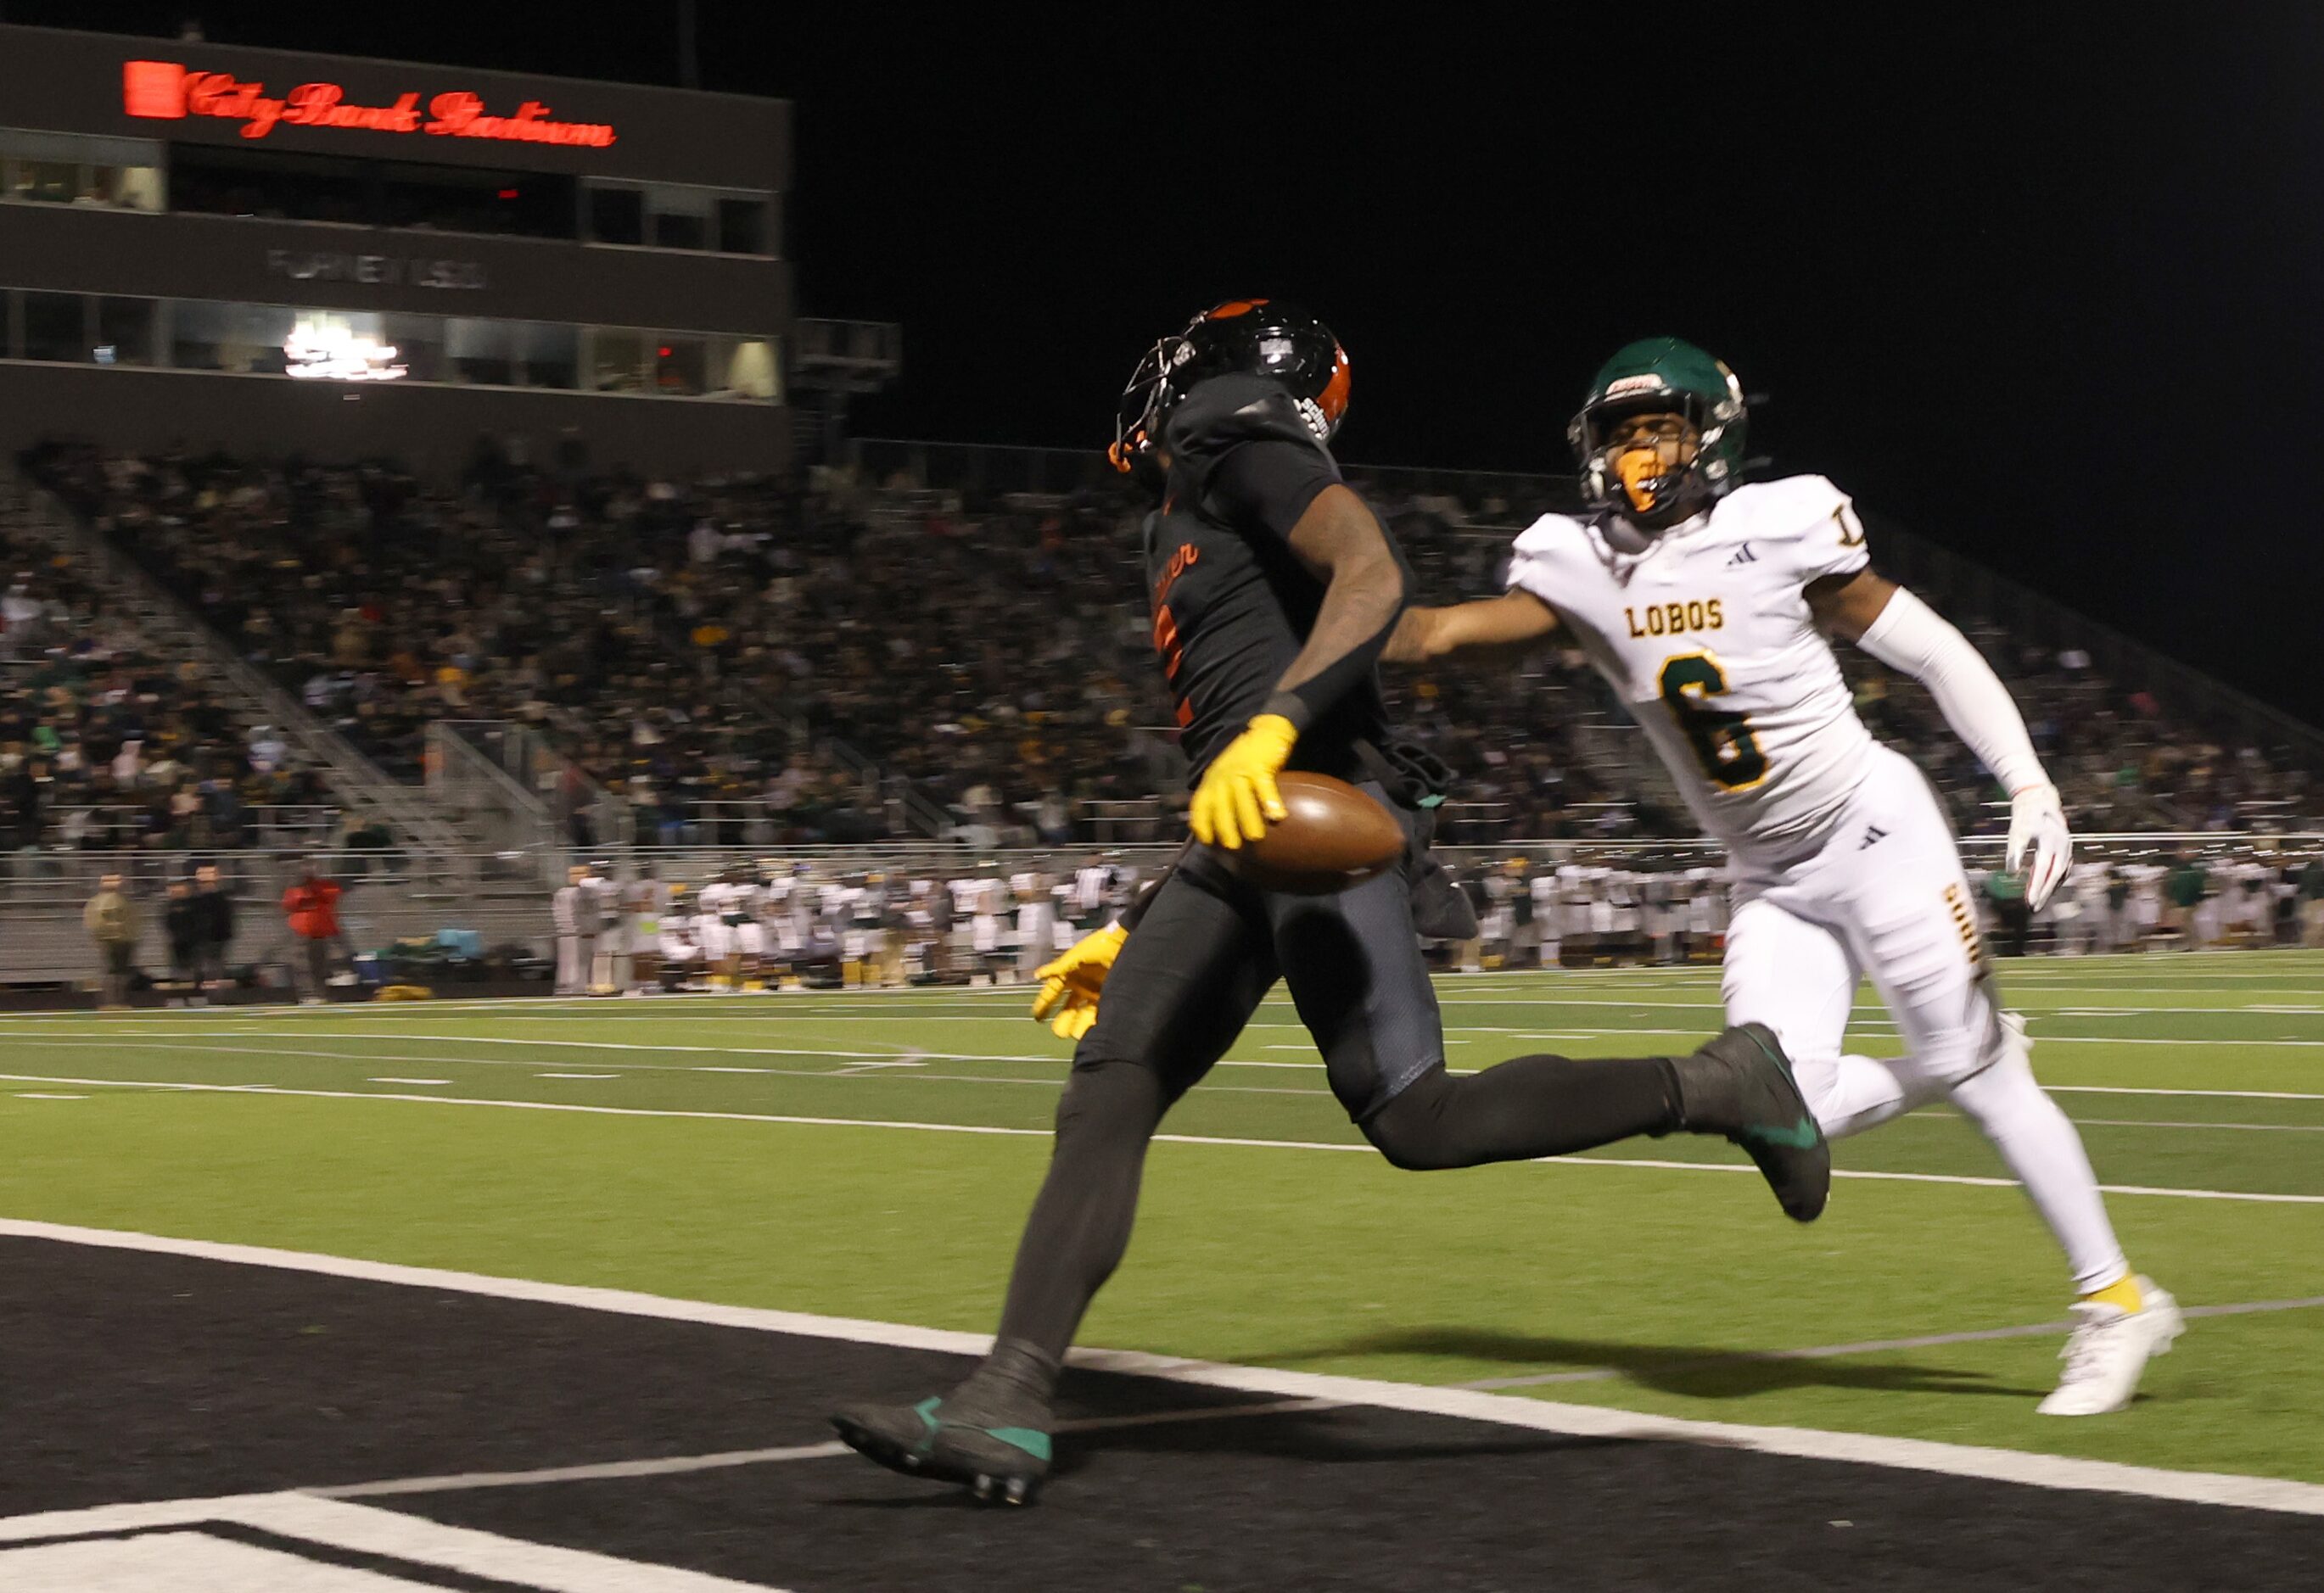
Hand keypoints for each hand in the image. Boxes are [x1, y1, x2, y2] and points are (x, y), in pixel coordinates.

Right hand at [1030, 922, 1126, 1039]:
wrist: (1124, 943)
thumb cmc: (1099, 946)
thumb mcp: (1075, 956)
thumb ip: (1057, 968)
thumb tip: (1036, 975)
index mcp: (1068, 974)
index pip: (1052, 992)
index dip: (1043, 1003)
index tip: (1037, 1016)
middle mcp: (1080, 985)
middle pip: (1067, 1008)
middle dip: (1062, 1020)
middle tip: (1058, 1031)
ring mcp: (1093, 992)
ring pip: (1080, 1013)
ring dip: (1076, 1024)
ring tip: (1073, 1033)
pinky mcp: (1107, 996)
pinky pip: (1096, 1013)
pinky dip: (1090, 1022)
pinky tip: (1086, 1028)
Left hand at [1188, 714, 1297, 849]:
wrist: (1265, 731)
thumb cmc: (1246, 757)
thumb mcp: (1225, 772)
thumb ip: (1221, 793)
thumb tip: (1221, 823)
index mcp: (1212, 780)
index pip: (1200, 805)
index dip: (1201, 824)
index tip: (1207, 841)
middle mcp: (1223, 776)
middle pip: (1220, 806)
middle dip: (1225, 828)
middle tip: (1233, 847)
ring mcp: (1241, 771)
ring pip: (1242, 799)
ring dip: (1248, 820)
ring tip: (1256, 837)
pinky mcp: (1260, 766)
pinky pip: (1265, 787)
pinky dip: (1271, 802)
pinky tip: (1278, 816)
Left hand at [2006, 781, 2070, 911]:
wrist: (2040, 801)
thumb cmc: (2025, 817)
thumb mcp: (2016, 831)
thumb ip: (2015, 851)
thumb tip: (2012, 873)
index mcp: (2050, 839)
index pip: (2043, 869)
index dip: (2036, 887)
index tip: (2029, 902)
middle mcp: (2062, 845)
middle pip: (2054, 875)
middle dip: (2044, 893)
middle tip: (2033, 908)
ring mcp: (2067, 848)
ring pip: (2060, 874)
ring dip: (2049, 889)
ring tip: (2037, 903)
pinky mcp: (2066, 850)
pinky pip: (2063, 869)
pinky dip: (2054, 881)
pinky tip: (2045, 890)